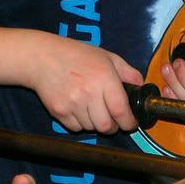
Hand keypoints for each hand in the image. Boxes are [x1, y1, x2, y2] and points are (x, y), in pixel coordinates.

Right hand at [28, 33, 142, 134]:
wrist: (43, 57)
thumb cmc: (77, 55)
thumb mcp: (107, 56)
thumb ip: (128, 72)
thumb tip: (141, 86)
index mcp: (104, 77)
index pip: (121, 111)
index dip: (129, 123)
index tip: (131, 124)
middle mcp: (89, 92)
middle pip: (107, 126)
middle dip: (113, 126)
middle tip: (112, 118)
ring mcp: (73, 104)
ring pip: (91, 128)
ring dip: (96, 123)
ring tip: (92, 107)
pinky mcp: (59, 112)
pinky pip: (75, 128)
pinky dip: (80, 123)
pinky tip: (77, 107)